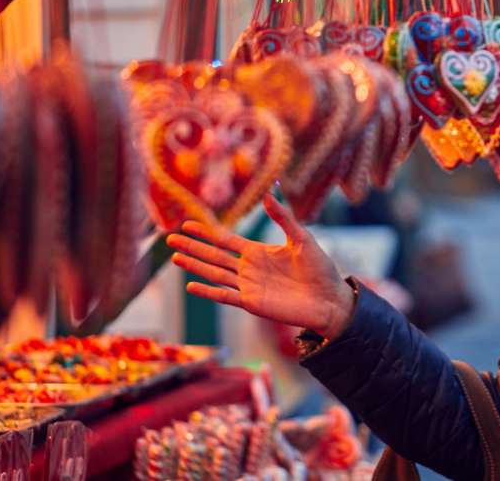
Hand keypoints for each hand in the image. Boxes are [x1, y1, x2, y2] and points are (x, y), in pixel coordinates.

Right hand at [167, 195, 355, 338]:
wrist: (330, 299)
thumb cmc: (320, 269)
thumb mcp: (302, 238)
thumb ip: (283, 218)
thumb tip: (268, 195)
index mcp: (258, 252)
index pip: (225, 240)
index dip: (206, 232)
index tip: (187, 223)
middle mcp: (249, 269)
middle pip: (214, 256)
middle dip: (193, 246)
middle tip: (169, 239)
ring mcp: (249, 287)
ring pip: (214, 274)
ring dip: (195, 266)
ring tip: (175, 257)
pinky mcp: (252, 303)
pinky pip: (225, 296)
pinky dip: (208, 292)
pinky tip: (190, 286)